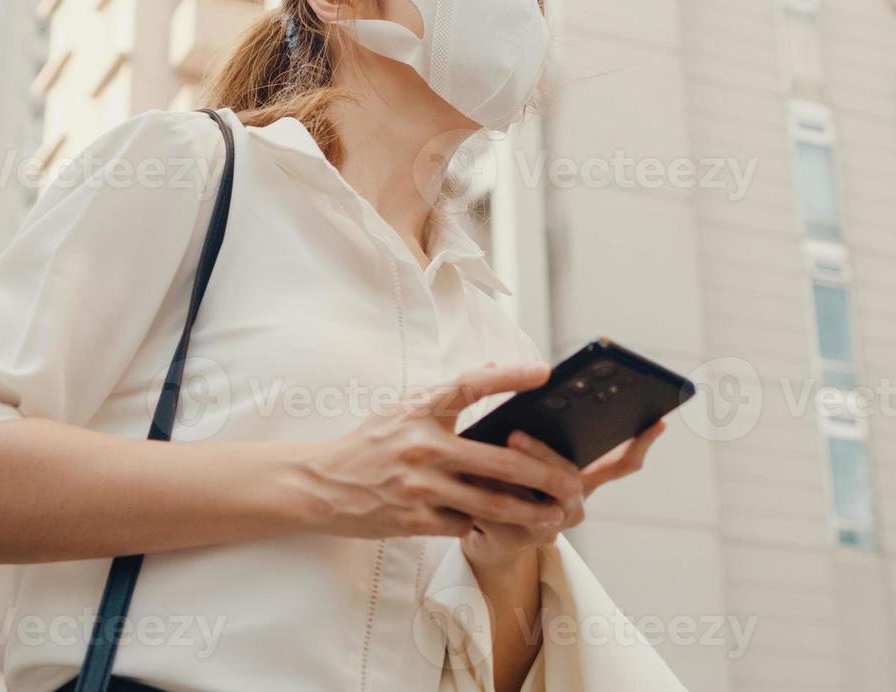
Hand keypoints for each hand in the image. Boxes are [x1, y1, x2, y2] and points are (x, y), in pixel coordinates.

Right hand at [294, 362, 583, 539]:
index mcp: (420, 410)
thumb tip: (496, 366)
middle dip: (543, 474)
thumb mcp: (403, 407)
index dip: (508, 376)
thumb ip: (448, 394)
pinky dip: (490, 527)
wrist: (321, 485)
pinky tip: (514, 529)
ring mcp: (419, 486)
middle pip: (499, 461)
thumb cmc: (370, 443)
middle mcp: (423, 446)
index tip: (544, 373)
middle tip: (574, 481)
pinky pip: (464, 525)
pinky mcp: (414, 520)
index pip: (470, 385)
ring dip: (530, 511)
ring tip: (557, 514)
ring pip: (490, 503)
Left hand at [461, 419, 666, 571]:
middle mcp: (576, 499)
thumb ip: (508, 404)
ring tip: (510, 437)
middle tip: (521, 429)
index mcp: (581, 471)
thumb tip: (493, 361)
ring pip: (547, 496)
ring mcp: (554, 522)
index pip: (621, 461)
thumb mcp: (508, 435)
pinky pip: (514, 517)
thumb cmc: (498, 470)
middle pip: (573, 476)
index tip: (657, 421)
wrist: (473, 519)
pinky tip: (479, 476)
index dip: (641, 443)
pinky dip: (496, 493)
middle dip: (547, 450)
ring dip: (527, 465)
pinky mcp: (524, 536)